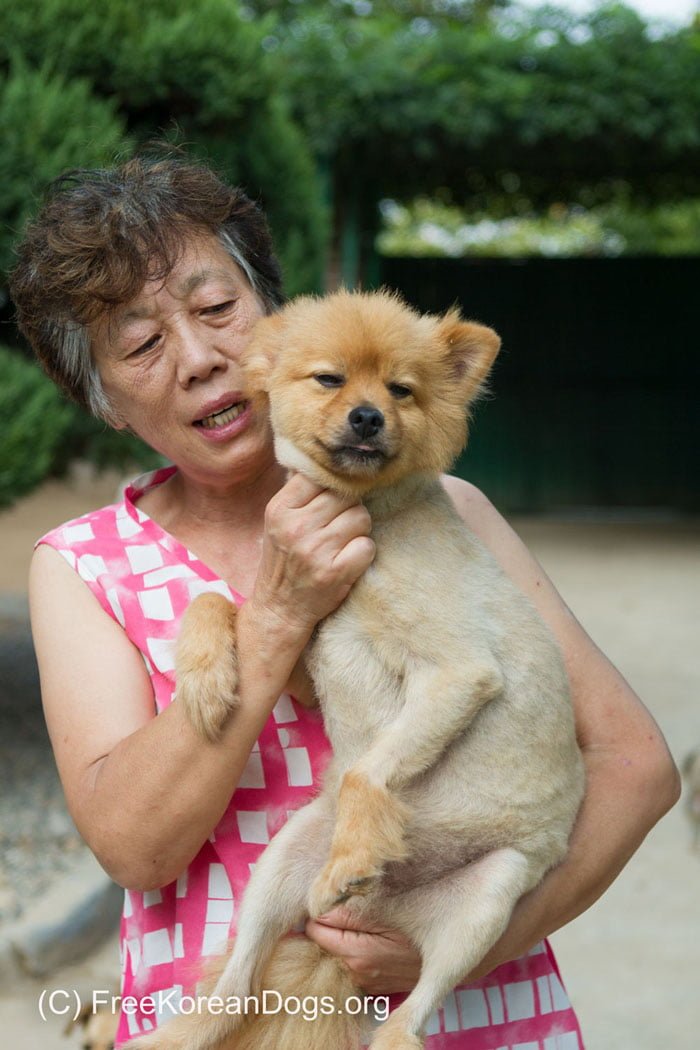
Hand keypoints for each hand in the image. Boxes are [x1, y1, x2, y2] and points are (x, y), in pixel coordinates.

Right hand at [250, 473, 374, 639]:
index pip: (319, 476)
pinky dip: (363, 552)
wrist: (279, 608)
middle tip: (340, 524)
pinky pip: (367, 545)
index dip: (333, 484)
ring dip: (359, 529)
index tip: (333, 497)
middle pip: (346, 495)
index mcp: (280, 509)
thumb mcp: (278, 522)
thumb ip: (298, 493)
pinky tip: (348, 559)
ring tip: (343, 542)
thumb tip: (324, 460)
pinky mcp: (335, 572)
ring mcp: (316, 550)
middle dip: (349, 508)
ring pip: (361, 517)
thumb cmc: (284, 559)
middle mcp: (296, 527)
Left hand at [305, 906, 420, 994]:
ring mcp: (366, 982)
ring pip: (336, 954)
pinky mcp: (374, 986)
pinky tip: (367, 939)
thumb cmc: (423, 926)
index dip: (319, 912)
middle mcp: (357, 973)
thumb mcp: (389, 911)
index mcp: (357, 953)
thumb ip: (350, 912)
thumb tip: (319, 909)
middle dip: (327, 926)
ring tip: (359, 922)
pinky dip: (352, 951)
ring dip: (340, 939)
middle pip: (322, 944)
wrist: (452, 956)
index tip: (329, 899)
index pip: (315, 930)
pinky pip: (351, 965)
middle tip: (344, 907)